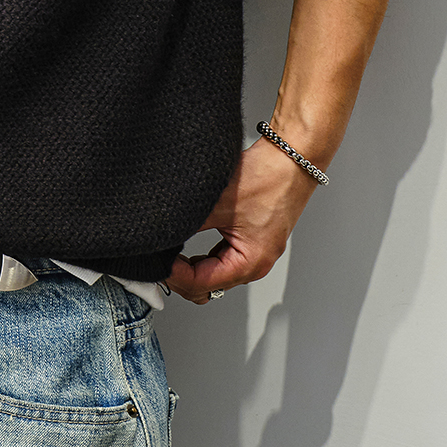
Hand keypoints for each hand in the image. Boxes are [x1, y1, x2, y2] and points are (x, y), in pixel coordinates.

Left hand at [166, 135, 319, 305]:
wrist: (290, 158)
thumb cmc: (267, 178)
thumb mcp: (216, 203)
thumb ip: (187, 224)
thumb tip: (161, 237)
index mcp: (250, 263)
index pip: (201, 284)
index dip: (174, 274)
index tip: (156, 262)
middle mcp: (255, 265)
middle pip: (208, 287)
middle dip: (181, 277)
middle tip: (158, 260)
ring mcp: (255, 255)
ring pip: (214, 277)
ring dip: (191, 268)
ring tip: (170, 252)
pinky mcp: (251, 242)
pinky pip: (222, 261)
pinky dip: (203, 258)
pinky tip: (187, 244)